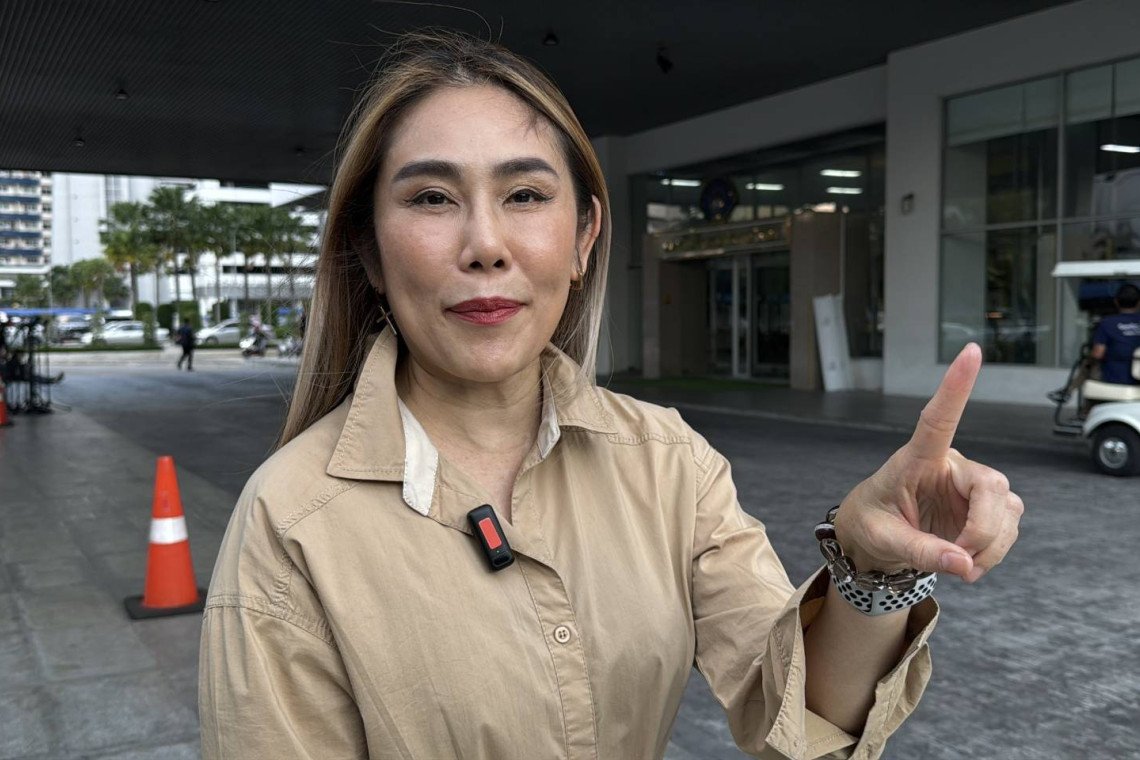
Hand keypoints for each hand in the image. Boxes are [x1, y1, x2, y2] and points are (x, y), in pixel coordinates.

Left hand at [833, 343, 1023, 582]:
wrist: (877, 540)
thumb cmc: (871, 524)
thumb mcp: (882, 539)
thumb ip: (918, 551)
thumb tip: (963, 563)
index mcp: (916, 459)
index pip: (937, 419)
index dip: (955, 387)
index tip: (971, 351)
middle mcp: (950, 465)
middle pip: (991, 486)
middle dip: (983, 530)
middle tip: (962, 561)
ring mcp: (972, 487)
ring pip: (1007, 510)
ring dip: (990, 546)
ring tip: (959, 565)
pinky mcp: (987, 508)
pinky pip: (1009, 528)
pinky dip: (994, 553)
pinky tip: (969, 562)